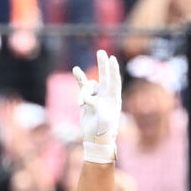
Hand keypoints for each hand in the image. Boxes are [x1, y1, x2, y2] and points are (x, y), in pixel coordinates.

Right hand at [72, 48, 120, 162]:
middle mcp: (106, 96)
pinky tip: (76, 70)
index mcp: (114, 99)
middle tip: (101, 52)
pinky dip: (79, 79)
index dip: (113, 70)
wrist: (96, 139)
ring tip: (80, 103)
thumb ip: (94, 105)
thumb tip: (85, 98)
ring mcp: (97, 97)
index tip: (112, 59)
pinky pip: (82, 87)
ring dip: (83, 92)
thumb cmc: (103, 130)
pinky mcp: (87, 100)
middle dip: (103, 64)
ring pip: (89, 86)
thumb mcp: (102, 118)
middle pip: (105, 76)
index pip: (115, 81)